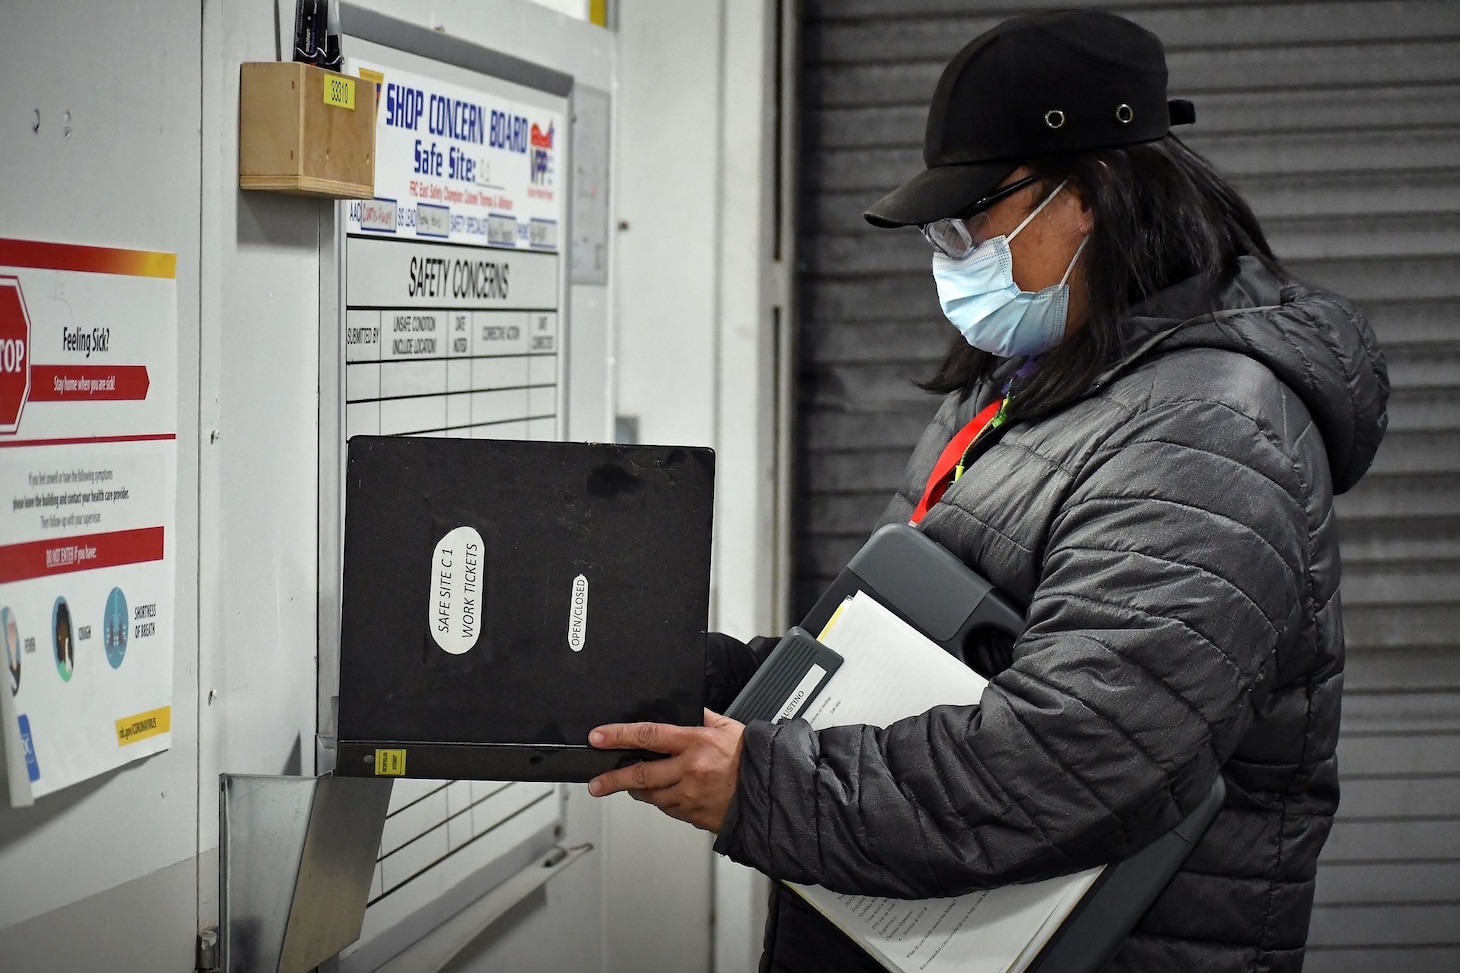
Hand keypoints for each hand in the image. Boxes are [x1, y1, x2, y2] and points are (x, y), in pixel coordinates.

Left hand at [586, 709, 744, 832]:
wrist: (772, 793)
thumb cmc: (753, 760)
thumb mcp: (729, 728)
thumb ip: (703, 717)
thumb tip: (686, 708)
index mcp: (696, 743)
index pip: (649, 735)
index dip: (619, 736)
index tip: (599, 737)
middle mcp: (690, 770)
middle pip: (641, 775)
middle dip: (613, 779)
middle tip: (597, 784)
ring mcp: (691, 796)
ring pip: (652, 796)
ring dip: (638, 791)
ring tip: (631, 786)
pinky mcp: (694, 815)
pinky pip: (669, 809)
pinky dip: (662, 801)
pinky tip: (663, 794)